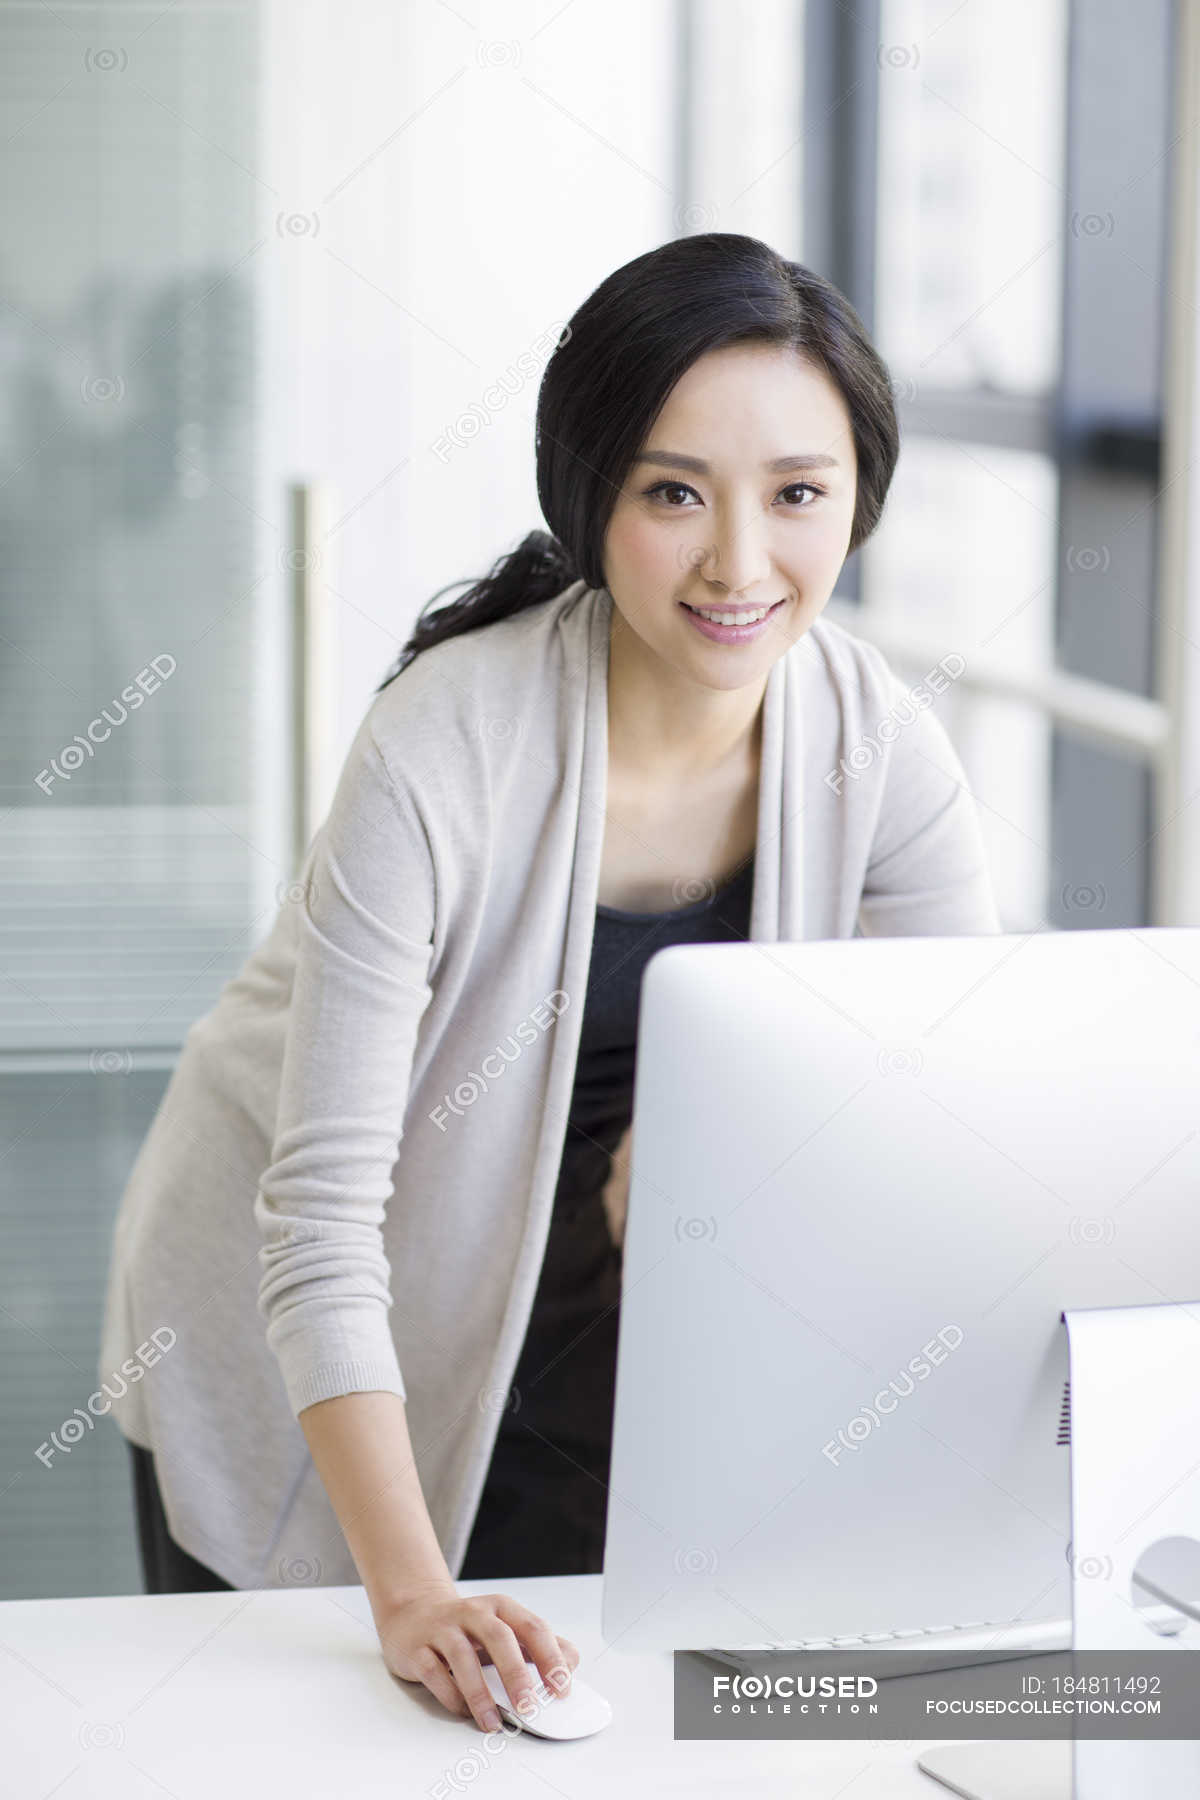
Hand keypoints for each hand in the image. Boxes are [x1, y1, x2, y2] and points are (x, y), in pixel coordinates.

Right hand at [376, 1580, 580, 1731]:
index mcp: (501, 1608)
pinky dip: (451, 1696)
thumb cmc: (467, 1628)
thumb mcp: (504, 1628)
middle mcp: (473, 1613)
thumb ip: (538, 1645)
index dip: (550, 1657)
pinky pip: (435, 1673)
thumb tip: (571, 1664)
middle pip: (499, 1638)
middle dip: (516, 1675)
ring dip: (481, 1695)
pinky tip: (463, 1712)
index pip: (532, 1627)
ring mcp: (443, 1629)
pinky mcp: (418, 1648)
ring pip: (463, 1658)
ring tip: (493, 1723)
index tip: (561, 1688)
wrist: (414, 1613)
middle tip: (529, 1707)